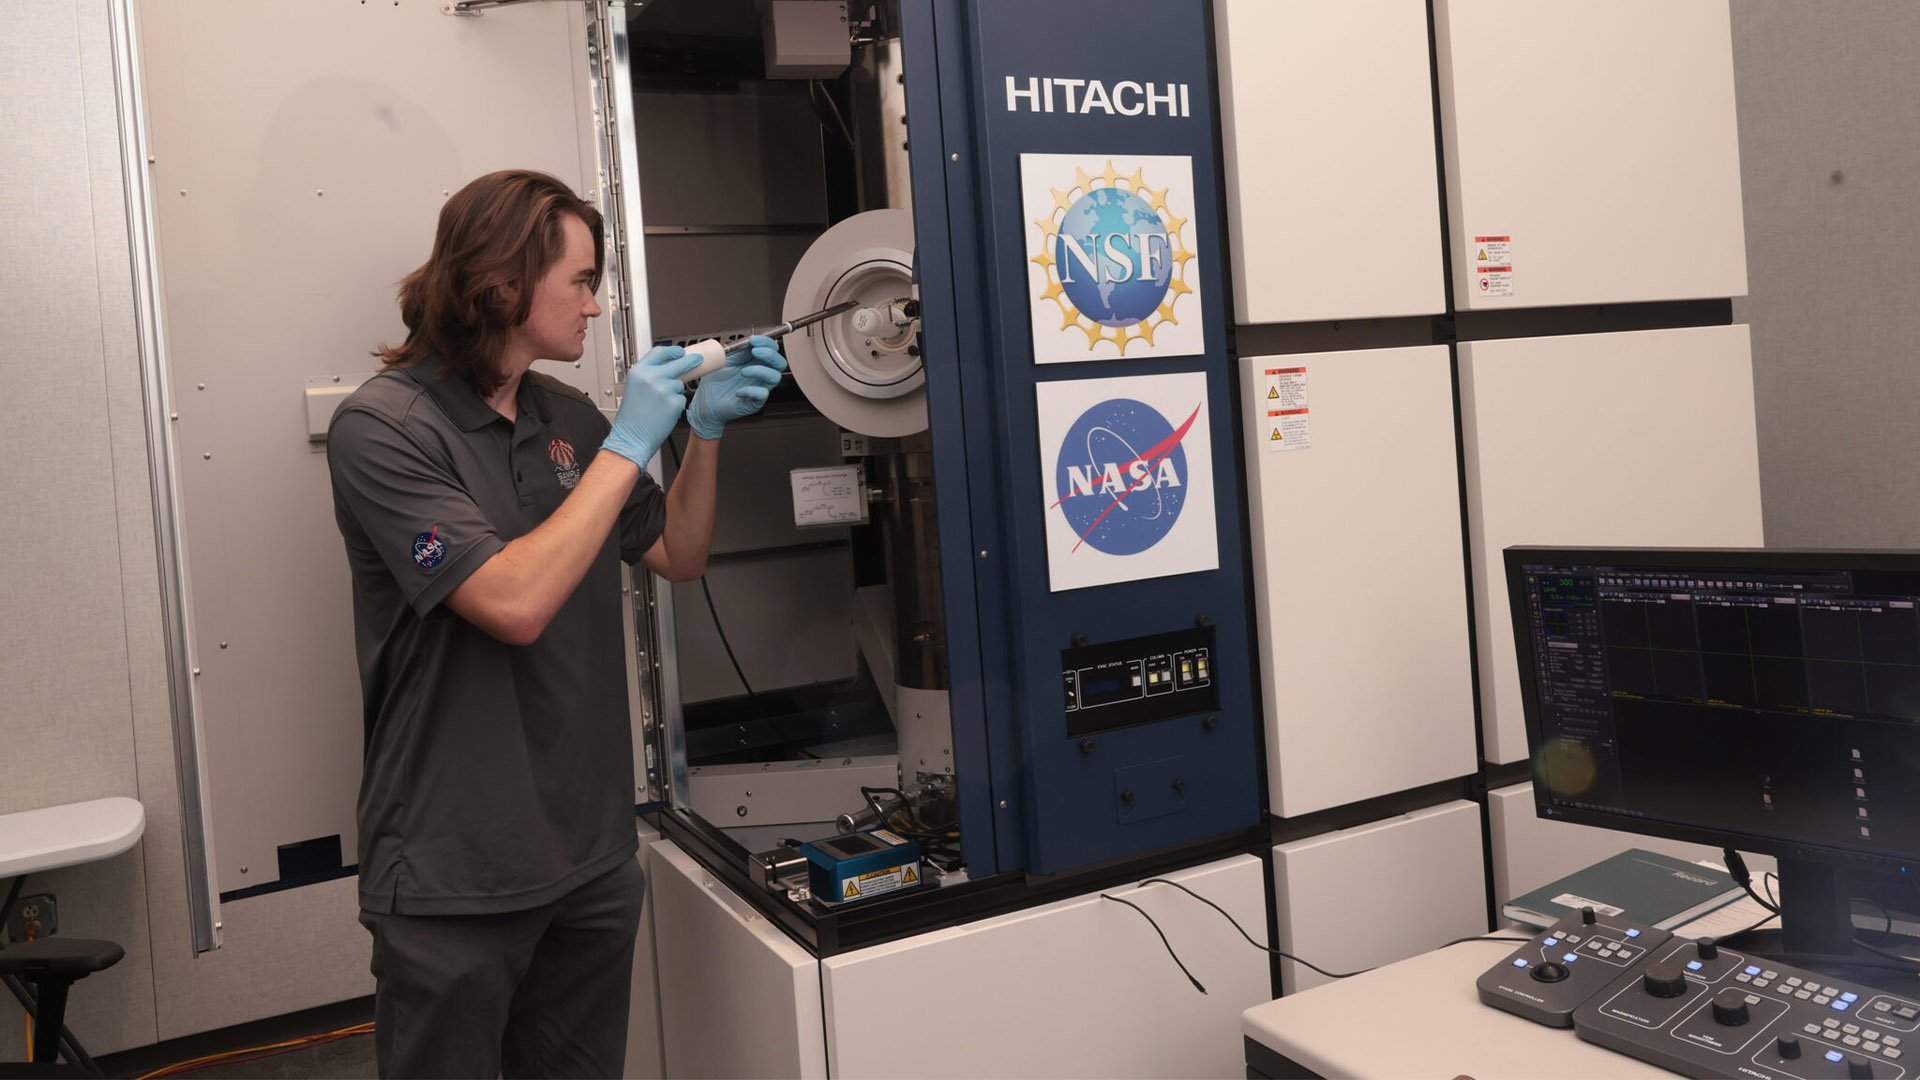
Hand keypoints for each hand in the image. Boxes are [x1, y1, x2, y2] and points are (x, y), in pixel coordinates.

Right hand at [602, 345, 701, 466]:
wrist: (632, 437)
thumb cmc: (631, 417)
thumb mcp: (634, 387)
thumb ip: (648, 375)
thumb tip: (668, 368)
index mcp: (639, 372)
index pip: (659, 352)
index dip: (673, 350)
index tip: (680, 351)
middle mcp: (651, 377)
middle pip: (678, 363)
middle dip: (690, 361)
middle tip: (697, 361)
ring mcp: (664, 389)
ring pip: (679, 385)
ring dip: (675, 392)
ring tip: (660, 405)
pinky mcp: (674, 402)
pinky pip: (682, 399)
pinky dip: (676, 405)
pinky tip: (664, 412)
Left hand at [687, 335, 785, 439]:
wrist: (705, 401)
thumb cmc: (715, 382)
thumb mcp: (725, 359)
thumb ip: (737, 350)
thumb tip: (747, 341)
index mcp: (755, 362)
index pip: (771, 349)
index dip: (766, 342)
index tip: (754, 339)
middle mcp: (760, 374)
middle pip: (780, 363)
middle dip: (770, 354)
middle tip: (755, 351)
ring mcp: (759, 388)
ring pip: (775, 377)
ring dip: (761, 371)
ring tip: (744, 371)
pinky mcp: (754, 402)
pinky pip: (762, 395)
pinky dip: (752, 391)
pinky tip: (739, 391)